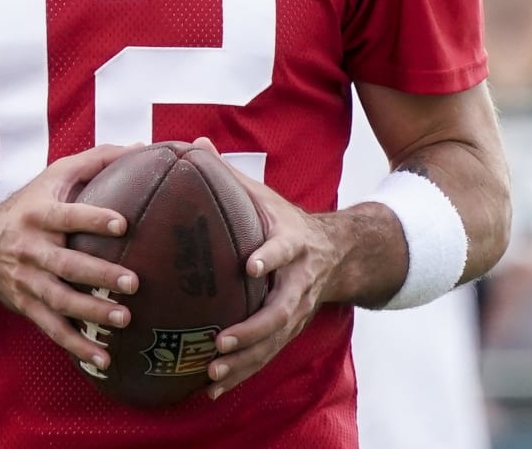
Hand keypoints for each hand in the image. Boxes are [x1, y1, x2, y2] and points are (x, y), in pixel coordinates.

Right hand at [0, 143, 142, 370]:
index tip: (124, 223)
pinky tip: (104, 359)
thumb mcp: (54, 175)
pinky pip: (53, 330)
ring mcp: (27, 281)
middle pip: (65, 263)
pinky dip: (77, 346)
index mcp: (39, 214)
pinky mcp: (27, 306)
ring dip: (91, 312)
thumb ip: (97, 160)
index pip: (68, 215)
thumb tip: (142, 146)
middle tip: (134, 282)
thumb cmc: (31, 204)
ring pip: (59, 300)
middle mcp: (31, 248)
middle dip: (99, 274)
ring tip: (124, 319)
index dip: (94, 218)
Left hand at [196, 138, 343, 399]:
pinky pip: (266, 357)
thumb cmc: (286, 221)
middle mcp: (299, 281)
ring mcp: (297, 311)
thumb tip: (192, 143)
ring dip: (244, 360)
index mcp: (293, 243)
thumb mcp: (266, 195)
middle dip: (253, 328)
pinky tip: (210, 389)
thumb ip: (230, 175)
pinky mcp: (290, 330)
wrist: (339, 254)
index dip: (271, 256)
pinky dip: (241, 374)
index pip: (284, 248)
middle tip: (221, 339)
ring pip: (274, 341)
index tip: (251, 266)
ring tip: (212, 371)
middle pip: (281, 310)